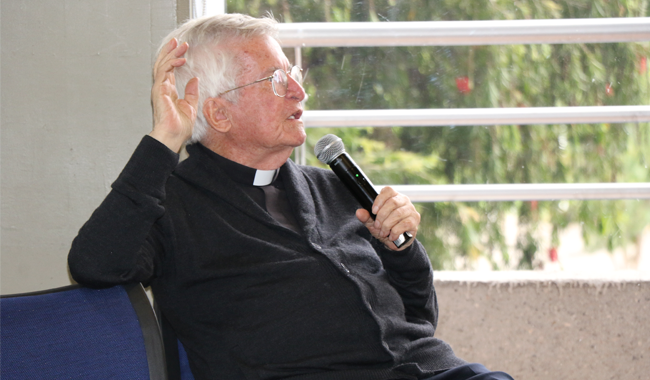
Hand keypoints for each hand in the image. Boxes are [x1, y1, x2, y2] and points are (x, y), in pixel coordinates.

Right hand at [149, 38, 199, 152]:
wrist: (173, 136)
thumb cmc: (179, 127)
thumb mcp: (190, 107)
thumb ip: (191, 93)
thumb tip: (194, 79)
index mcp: (168, 91)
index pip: (169, 70)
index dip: (174, 58)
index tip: (182, 49)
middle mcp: (162, 88)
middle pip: (163, 64)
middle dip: (170, 51)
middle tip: (179, 41)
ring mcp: (159, 88)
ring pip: (162, 65)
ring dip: (171, 53)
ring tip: (181, 45)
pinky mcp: (159, 90)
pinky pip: (163, 72)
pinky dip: (171, 63)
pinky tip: (181, 59)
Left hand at [356, 186, 419, 250]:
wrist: (397, 242)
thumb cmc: (386, 228)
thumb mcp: (373, 223)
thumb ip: (366, 217)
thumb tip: (359, 212)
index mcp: (393, 196)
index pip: (388, 190)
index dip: (379, 200)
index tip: (373, 211)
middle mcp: (404, 200)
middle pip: (392, 202)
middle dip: (382, 216)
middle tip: (377, 226)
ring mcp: (411, 210)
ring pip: (398, 213)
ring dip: (387, 225)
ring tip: (383, 232)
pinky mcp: (415, 220)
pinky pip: (404, 224)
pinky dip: (395, 231)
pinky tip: (392, 236)